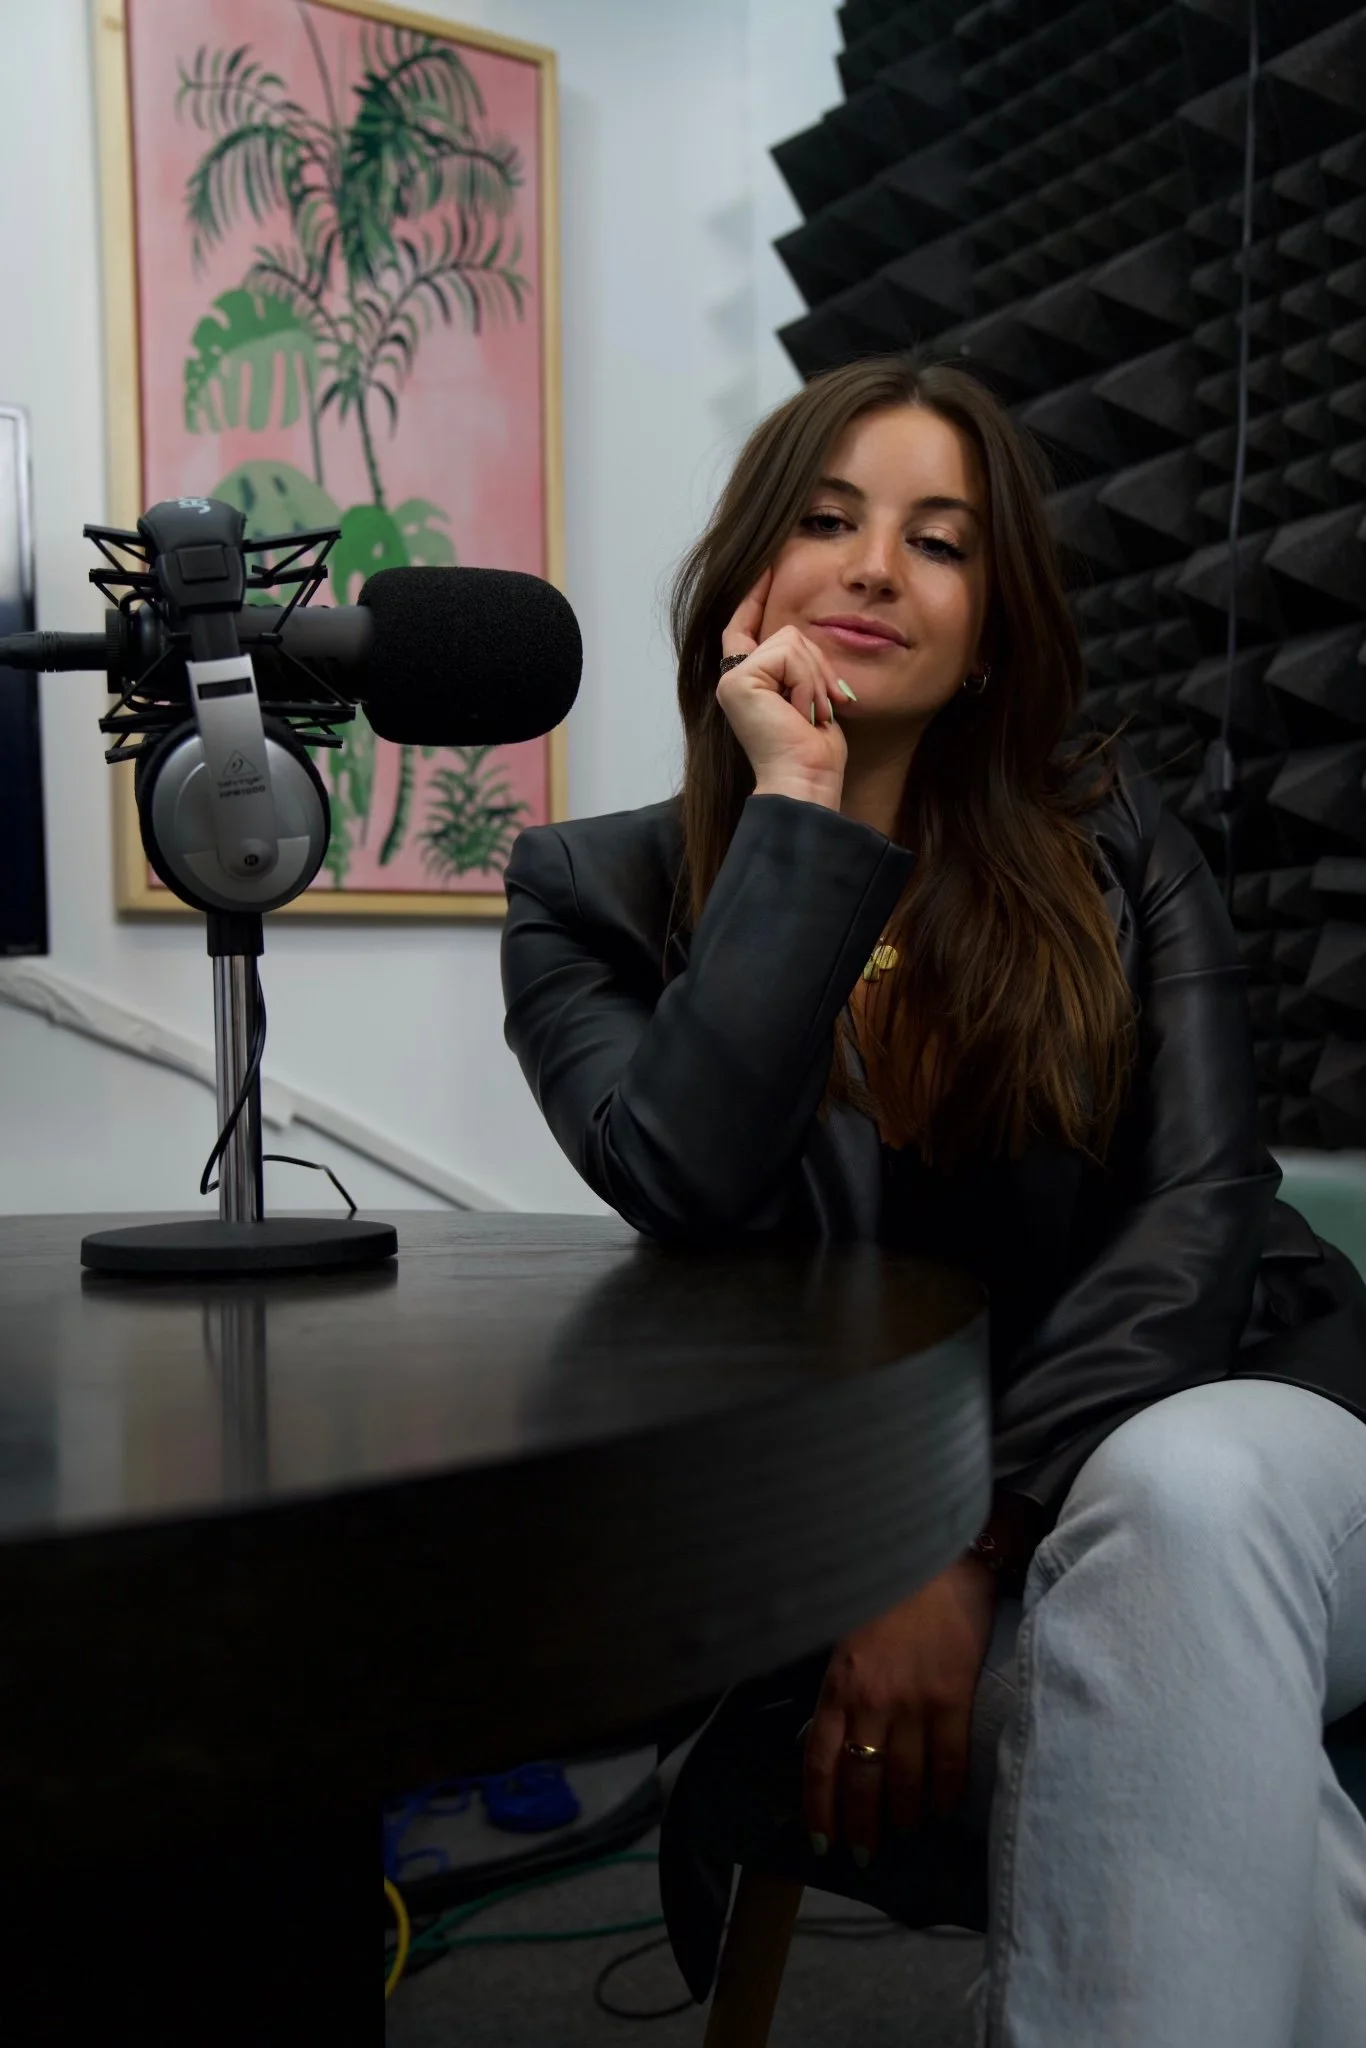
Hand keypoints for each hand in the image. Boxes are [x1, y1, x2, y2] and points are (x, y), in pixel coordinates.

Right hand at [716, 568, 847, 809]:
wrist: (804, 779)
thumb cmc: (812, 750)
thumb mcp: (811, 695)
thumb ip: (801, 663)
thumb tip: (800, 634)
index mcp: (747, 681)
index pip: (746, 625)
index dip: (755, 594)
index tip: (769, 565)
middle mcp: (733, 677)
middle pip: (785, 631)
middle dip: (817, 665)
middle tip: (821, 707)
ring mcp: (732, 678)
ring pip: (790, 640)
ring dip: (815, 678)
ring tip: (810, 715)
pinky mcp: (739, 680)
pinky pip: (789, 655)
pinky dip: (807, 683)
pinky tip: (802, 713)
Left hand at [802, 1555, 996, 1864]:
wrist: (938, 1558)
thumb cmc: (887, 1595)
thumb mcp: (846, 1641)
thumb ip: (841, 1692)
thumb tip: (834, 1746)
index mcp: (838, 1685)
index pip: (819, 1762)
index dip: (820, 1809)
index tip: (823, 1843)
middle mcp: (872, 1700)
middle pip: (862, 1781)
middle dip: (862, 1826)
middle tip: (866, 1854)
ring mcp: (914, 1702)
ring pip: (905, 1781)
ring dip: (903, 1818)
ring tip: (903, 1834)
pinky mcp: (954, 1699)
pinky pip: (949, 1763)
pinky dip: (945, 1795)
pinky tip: (943, 1810)